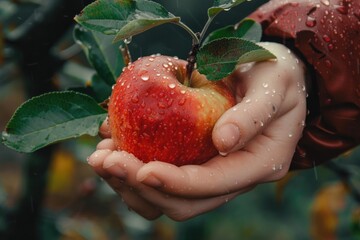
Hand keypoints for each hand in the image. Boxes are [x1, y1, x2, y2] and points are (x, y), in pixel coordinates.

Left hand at [88, 42, 306, 220]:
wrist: (275, 80)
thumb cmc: (278, 77)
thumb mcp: (274, 86)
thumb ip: (252, 114)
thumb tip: (223, 141)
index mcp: (258, 164)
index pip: (212, 185)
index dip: (175, 182)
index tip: (141, 169)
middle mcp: (234, 178)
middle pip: (183, 202)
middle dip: (140, 186)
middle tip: (103, 160)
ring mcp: (214, 174)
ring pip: (167, 198)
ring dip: (130, 184)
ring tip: (99, 157)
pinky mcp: (198, 163)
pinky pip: (163, 178)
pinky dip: (134, 170)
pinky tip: (113, 146)